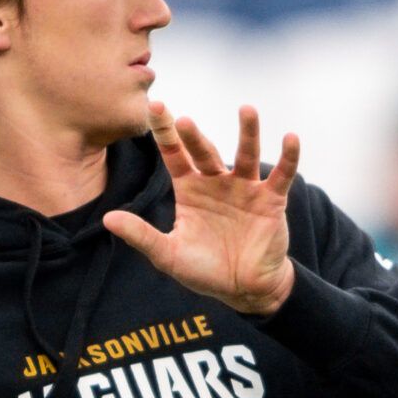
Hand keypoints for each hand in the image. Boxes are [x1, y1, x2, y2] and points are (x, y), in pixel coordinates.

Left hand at [105, 101, 299, 315]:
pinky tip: (290, 138)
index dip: (165, 132)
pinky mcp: (271, 200)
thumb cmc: (205, 271)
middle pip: (205, 152)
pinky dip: (287, 157)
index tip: (154, 107)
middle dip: (195, 136)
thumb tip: (108, 218)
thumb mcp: (168, 255)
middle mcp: (216, 183)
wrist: (244, 290)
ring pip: (245, 154)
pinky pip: (281, 175)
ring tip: (247, 110)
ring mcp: (244, 189)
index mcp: (189, 190)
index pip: (174, 155)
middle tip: (185, 120)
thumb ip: (141, 235)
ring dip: (247, 133)